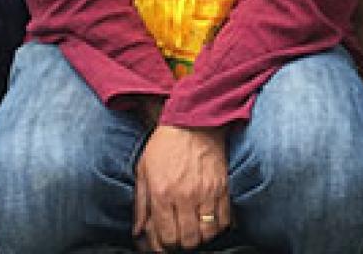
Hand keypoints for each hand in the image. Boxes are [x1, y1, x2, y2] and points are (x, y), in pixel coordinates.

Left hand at [133, 125, 230, 251]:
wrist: (192, 120)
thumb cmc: (165, 144)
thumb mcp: (143, 169)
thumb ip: (140, 204)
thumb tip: (138, 231)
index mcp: (162, 192)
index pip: (167, 237)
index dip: (165, 244)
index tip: (166, 238)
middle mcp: (184, 196)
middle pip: (188, 240)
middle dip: (183, 242)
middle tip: (180, 233)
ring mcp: (205, 192)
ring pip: (207, 234)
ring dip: (201, 235)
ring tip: (195, 227)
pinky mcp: (222, 187)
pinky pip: (224, 220)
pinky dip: (218, 225)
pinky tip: (210, 219)